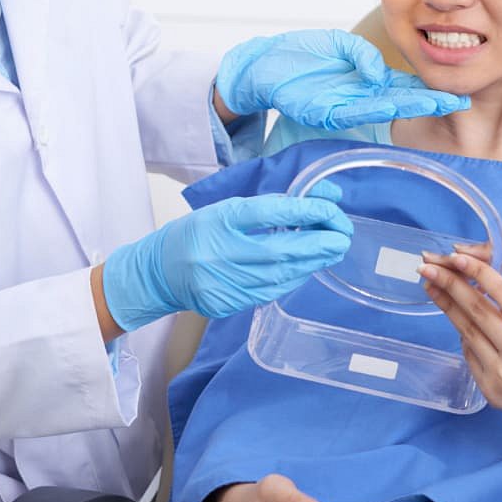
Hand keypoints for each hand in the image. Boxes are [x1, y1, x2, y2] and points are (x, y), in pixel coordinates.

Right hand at [103, 195, 352, 330]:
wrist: (158, 272)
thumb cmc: (196, 234)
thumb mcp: (227, 210)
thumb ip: (270, 206)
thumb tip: (319, 198)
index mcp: (217, 221)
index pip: (266, 212)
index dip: (303, 209)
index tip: (330, 207)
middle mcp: (219, 252)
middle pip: (280, 250)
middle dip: (318, 243)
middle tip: (343, 236)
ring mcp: (223, 282)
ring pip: (279, 275)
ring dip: (312, 263)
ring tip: (332, 250)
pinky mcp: (227, 303)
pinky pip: (269, 292)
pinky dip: (293, 279)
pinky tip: (307, 268)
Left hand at [215, 29, 468, 130]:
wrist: (265, 67)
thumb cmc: (302, 56)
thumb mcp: (337, 44)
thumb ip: (361, 54)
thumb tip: (378, 71)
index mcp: (367, 80)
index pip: (404, 86)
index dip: (427, 90)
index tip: (453, 92)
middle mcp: (361, 96)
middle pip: (400, 100)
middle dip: (428, 102)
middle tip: (458, 102)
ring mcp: (344, 106)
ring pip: (382, 107)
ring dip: (408, 106)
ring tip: (435, 104)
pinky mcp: (325, 111)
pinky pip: (353, 109)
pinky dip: (374, 106)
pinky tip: (393, 104)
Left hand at [421, 251, 501, 445]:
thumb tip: (484, 281)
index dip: (477, 272)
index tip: (456, 257)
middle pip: (476, 310)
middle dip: (449, 284)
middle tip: (428, 266)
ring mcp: (501, 373)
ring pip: (466, 331)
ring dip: (446, 306)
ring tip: (431, 285)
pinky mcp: (489, 390)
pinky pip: (469, 354)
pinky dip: (464, 335)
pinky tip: (458, 320)